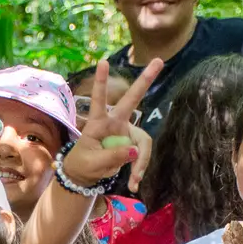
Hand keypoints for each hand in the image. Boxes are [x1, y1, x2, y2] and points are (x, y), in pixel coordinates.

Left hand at [61, 60, 163, 187]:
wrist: (85, 175)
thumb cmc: (83, 164)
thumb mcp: (93, 163)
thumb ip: (112, 156)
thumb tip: (134, 151)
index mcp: (98, 123)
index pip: (99, 100)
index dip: (102, 82)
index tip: (103, 62)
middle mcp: (114, 122)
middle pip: (132, 99)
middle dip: (145, 81)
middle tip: (159, 60)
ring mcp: (125, 132)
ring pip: (143, 141)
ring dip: (141, 162)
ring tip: (134, 181)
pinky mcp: (132, 143)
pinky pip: (142, 154)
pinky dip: (140, 169)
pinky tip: (134, 183)